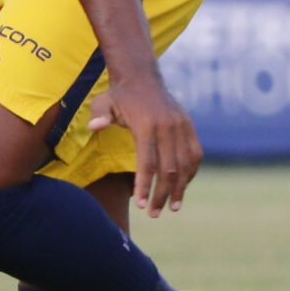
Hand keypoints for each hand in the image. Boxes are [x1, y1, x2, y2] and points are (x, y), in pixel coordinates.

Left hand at [94, 64, 200, 216]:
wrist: (142, 76)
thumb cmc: (119, 95)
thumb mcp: (103, 102)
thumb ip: (98, 115)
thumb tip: (94, 127)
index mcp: (147, 124)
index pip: (148, 162)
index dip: (145, 185)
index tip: (140, 205)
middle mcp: (168, 126)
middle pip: (169, 168)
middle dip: (162, 194)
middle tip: (154, 214)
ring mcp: (182, 125)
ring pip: (186, 164)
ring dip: (180, 188)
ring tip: (172, 208)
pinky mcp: (189, 126)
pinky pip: (195, 153)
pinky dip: (191, 172)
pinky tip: (183, 187)